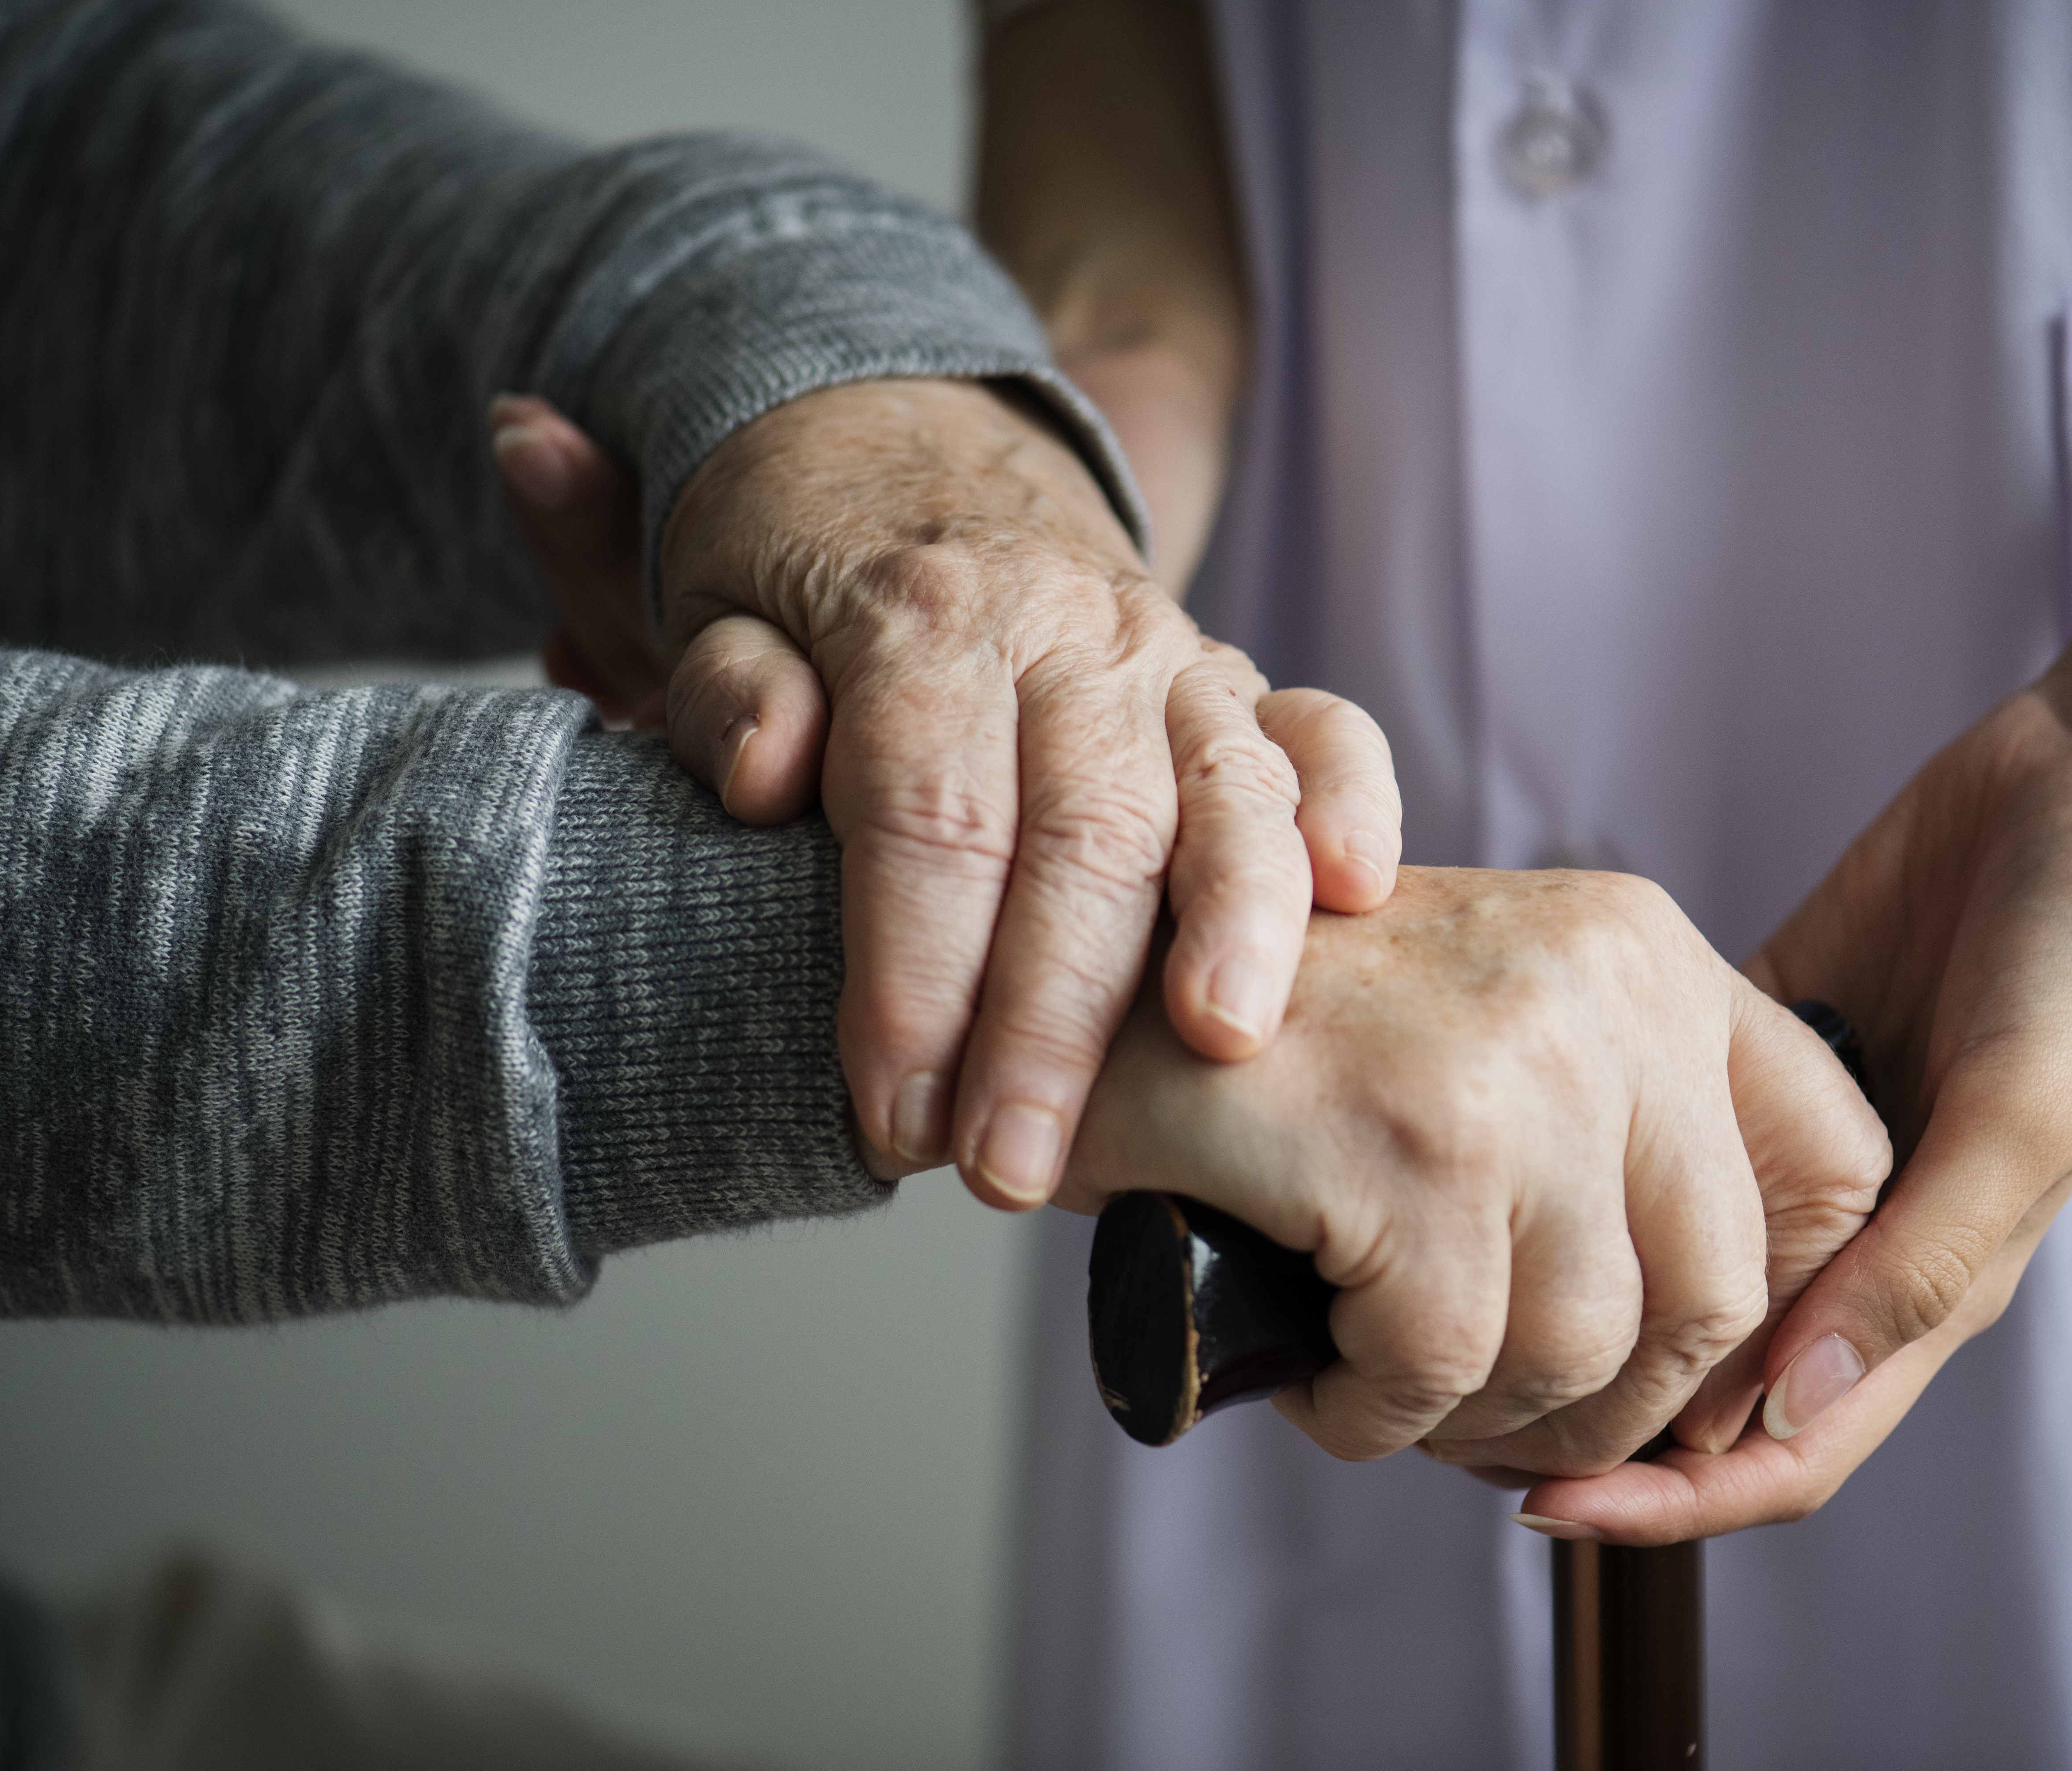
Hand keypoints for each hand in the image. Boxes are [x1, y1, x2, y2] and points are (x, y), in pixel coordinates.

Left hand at [489, 382, 1401, 1199]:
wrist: (907, 448)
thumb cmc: (804, 567)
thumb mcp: (714, 603)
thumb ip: (729, 692)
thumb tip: (769, 773)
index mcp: (925, 616)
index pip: (930, 817)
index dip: (913, 977)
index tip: (894, 1117)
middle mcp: (1068, 630)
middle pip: (1083, 830)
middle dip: (1054, 1015)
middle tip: (1013, 1168)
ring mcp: (1171, 656)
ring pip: (1222, 788)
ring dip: (1231, 924)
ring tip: (1220, 1046)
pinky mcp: (1238, 683)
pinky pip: (1324, 729)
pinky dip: (1350, 803)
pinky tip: (1357, 893)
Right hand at [1061, 866, 1890, 1467]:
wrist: (1081, 976)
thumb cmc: (1289, 1034)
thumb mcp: (1498, 1026)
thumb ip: (1628, 1127)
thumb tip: (1741, 1343)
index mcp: (1645, 948)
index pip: (1833, 1162)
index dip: (1776, 1305)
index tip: (1675, 1368)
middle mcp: (1606, 987)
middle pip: (1715, 1294)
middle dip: (1611, 1404)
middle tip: (1498, 1416)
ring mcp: (1514, 1065)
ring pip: (1580, 1351)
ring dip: (1479, 1417)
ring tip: (1390, 1386)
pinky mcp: (1407, 1149)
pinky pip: (1439, 1370)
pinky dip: (1377, 1417)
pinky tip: (1325, 1381)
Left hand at [1504, 691, 2071, 1542]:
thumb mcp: (2021, 1116)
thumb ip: (1918, 1263)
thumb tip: (1789, 1403)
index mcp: (1929, 1279)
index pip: (1788, 1442)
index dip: (1673, 1499)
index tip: (1541, 1509)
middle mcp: (1860, 1233)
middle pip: (1713, 1380)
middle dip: (1601, 1423)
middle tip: (1461, 1420)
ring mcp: (1807, 1143)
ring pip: (1679, 1269)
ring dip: (1590, 1302)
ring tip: (1465, 1306)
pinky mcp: (1771, 1045)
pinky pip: (1668, 1129)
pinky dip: (1600, 1162)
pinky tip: (1516, 1161)